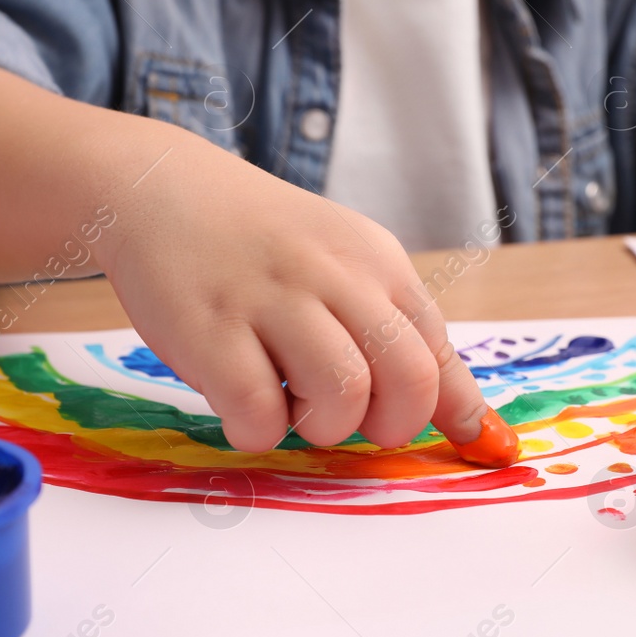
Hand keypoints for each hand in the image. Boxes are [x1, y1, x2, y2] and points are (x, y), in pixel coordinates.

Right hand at [97, 128, 494, 452]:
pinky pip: (259, 414)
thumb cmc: (262, 246)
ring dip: (319, 426)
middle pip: (408, 381)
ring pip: (341, 398)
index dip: (448, 413)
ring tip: (287, 400)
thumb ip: (402, 340)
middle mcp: (334, 275)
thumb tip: (474, 427)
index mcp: (378, 263)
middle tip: (347, 417)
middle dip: (388, 426)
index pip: (438, 353)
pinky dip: (257, 430)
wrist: (161, 190)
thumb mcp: (345, 268)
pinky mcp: (210, 330)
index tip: (460, 446)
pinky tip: (241, 401)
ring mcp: (272, 299)